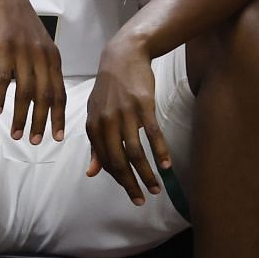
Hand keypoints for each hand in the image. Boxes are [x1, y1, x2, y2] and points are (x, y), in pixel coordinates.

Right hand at [0, 0, 64, 142]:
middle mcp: (42, 57)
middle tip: (35, 142)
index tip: (58, 137)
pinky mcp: (5, 48)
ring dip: (21, 115)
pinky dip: (1, 96)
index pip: (60, 92)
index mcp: (53, 57)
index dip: (59, 116)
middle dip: (41, 122)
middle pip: (45, 96)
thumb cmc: (19, 19)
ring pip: (25, 92)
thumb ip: (41, 63)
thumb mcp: (38, 41)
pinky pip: (5, 79)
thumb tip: (42, 89)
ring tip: (16, 133)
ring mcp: (24, 53)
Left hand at [85, 36, 168, 204]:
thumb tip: (91, 172)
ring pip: (136, 152)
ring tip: (156, 189)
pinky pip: (152, 134)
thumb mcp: (95, 114)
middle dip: (130, 184)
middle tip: (141, 200)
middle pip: (118, 160)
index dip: (118, 178)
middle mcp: (106, 122)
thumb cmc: (109, 89)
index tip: (129, 191)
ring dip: (147, 173)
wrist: (123, 57)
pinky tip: (166, 166)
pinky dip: (160, 152)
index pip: (105, 160)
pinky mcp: (143, 106)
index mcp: (93, 125)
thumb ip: (95, 144)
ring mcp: (125, 114)